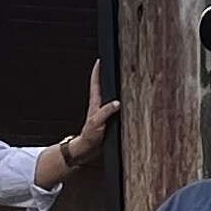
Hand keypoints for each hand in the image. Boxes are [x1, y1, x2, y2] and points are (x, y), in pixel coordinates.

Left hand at [42, 64, 122, 188]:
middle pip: (102, 87)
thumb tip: (117, 103)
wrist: (86, 150)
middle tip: (112, 66)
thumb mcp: (97, 123)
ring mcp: (102, 113)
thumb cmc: (89, 136)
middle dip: (106, 76)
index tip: (100, 60)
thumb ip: (106, 112)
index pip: (96, 83)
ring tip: (120, 80)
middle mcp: (98, 106)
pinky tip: (124, 104)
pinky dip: (118, 103)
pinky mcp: (106, 120)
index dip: (97, 71)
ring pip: (109, 97)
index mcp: (95, 104)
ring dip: (113, 89)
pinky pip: (113, 108)